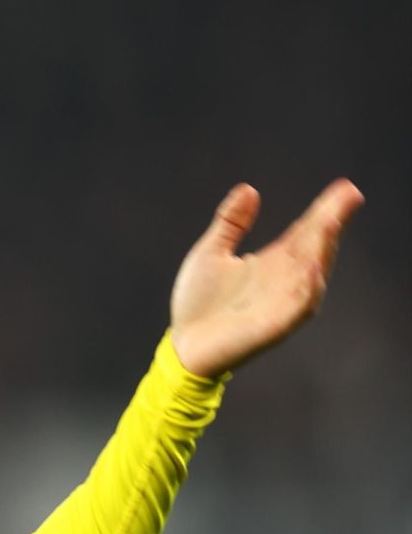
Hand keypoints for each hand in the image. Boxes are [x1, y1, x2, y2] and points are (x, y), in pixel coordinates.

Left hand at [168, 179, 363, 377]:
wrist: (184, 345)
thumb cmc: (199, 302)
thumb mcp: (211, 253)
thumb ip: (231, 223)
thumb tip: (249, 189)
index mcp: (274, 262)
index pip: (306, 231)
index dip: (325, 210)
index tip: (345, 188)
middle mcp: (286, 280)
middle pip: (315, 247)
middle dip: (331, 222)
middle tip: (348, 195)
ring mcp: (283, 303)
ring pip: (311, 273)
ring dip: (322, 248)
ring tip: (329, 223)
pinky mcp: (275, 326)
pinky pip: (299, 305)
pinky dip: (307, 287)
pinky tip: (313, 267)